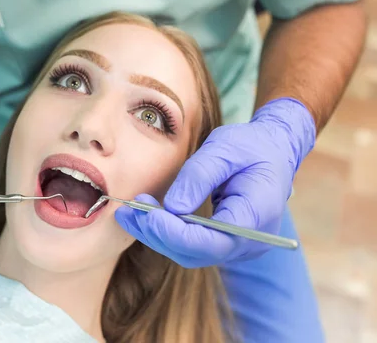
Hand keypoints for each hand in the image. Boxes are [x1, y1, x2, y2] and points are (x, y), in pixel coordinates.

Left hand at [115, 98, 315, 266]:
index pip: (212, 241)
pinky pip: (192, 246)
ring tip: (127, 214)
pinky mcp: (224, 242)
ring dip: (156, 236)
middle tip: (129, 212)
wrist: (273, 152)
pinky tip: (142, 217)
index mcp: (257, 214)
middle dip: (159, 234)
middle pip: (197, 253)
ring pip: (190, 254)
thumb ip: (199, 177)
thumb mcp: (224, 148)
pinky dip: (165, 234)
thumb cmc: (251, 145)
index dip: (175, 233)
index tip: (147, 214)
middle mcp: (250, 240)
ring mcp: (238, 246)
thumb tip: (172, 209)